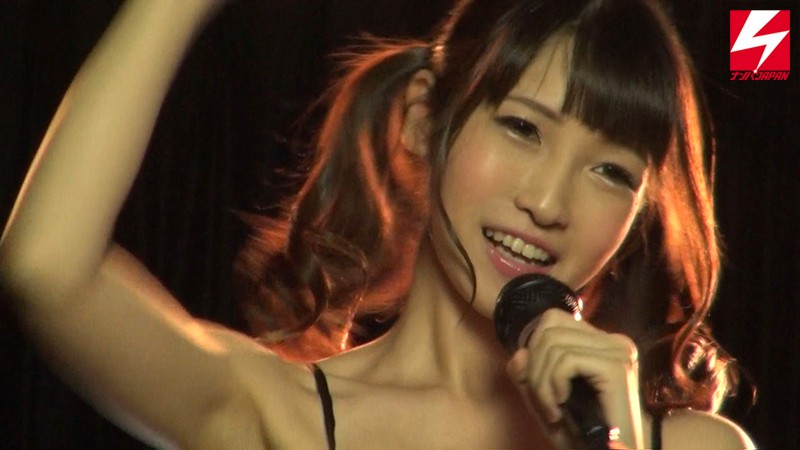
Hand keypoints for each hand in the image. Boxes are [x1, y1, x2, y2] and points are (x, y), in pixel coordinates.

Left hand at [506, 309, 643, 448]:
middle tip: (544, 403)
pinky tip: (560, 408)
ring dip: (541, 383)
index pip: (553, 319)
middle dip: (534, 369)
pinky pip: (566, 361)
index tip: (539, 384)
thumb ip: (526, 375)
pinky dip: (552, 386)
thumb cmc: (582, 435)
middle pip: (550, 329)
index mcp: (602, 343)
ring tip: (551, 410)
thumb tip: (519, 353)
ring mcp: (619, 352)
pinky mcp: (617, 368)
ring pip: (554, 344)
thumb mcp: (544, 400)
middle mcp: (615, 341)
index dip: (534, 349)